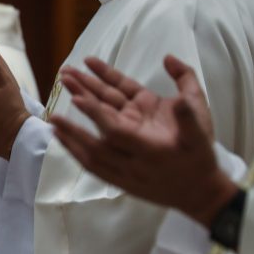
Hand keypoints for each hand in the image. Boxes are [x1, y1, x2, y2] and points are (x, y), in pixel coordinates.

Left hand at [49, 55, 236, 226]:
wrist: (199, 194)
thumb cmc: (200, 155)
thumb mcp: (202, 121)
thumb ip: (188, 88)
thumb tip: (170, 59)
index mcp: (151, 146)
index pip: (117, 129)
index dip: (97, 113)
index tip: (78, 98)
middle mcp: (133, 160)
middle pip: (98, 133)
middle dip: (81, 106)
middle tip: (64, 80)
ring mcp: (123, 170)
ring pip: (91, 151)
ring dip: (70, 131)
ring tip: (51, 114)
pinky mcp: (119, 177)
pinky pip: (91, 164)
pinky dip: (74, 150)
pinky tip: (59, 136)